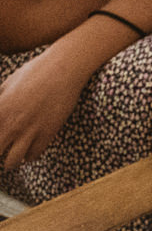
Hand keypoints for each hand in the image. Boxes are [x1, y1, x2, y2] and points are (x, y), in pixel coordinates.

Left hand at [0, 41, 98, 170]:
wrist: (65, 67)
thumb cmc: (35, 71)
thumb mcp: (8, 83)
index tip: (0, 137)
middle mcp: (11, 124)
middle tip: (3, 147)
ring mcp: (30, 130)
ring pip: (11, 163)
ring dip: (9, 161)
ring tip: (12, 155)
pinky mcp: (48, 133)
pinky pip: (33, 156)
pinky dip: (29, 155)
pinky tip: (30, 147)